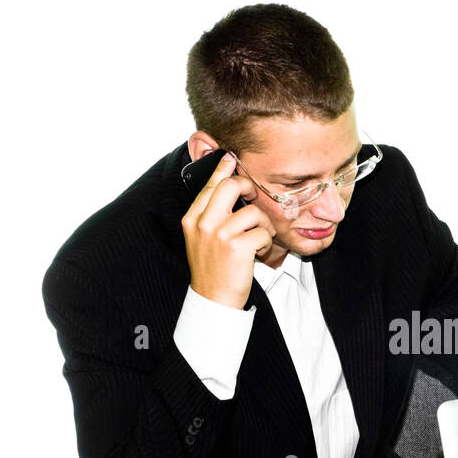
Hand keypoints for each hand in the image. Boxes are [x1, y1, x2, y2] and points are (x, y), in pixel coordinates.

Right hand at [181, 152, 275, 308]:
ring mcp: (218, 233)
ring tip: (258, 240)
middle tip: (254, 199)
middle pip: (230, 186)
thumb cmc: (213, 269)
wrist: (213, 300)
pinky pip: (262, 233)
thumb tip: (228, 188)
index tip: (230, 157)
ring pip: (253, 211)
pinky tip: (257, 253)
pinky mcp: (236, 246)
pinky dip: (265, 243)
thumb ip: (210, 215)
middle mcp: (202, 223)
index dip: (222, 169)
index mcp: (192, 219)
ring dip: (263, 225)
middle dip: (248, 188)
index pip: (209, 185)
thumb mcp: (202, 239)